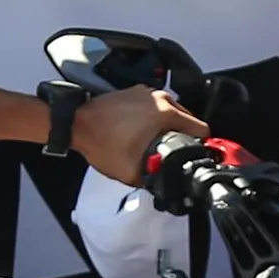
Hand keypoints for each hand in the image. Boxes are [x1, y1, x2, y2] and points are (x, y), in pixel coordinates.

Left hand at [73, 86, 205, 184]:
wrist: (76, 123)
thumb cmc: (100, 141)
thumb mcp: (131, 171)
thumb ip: (154, 179)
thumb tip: (165, 184)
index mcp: (166, 113)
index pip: (202, 130)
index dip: (202, 146)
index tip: (196, 154)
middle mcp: (160, 98)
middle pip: (189, 120)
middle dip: (185, 137)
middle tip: (174, 153)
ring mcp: (147, 93)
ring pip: (172, 113)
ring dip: (169, 128)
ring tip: (157, 144)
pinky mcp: (135, 93)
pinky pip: (155, 108)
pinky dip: (154, 120)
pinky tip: (142, 133)